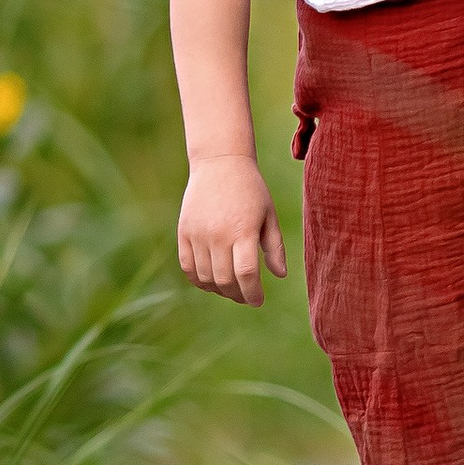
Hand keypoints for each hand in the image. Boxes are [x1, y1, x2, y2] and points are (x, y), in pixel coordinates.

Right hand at [177, 157, 286, 304]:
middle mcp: (218, 235)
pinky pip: (188, 266)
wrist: (220, 164)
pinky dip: (199, 280)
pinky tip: (211, 282)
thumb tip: (280, 276)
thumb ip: (275, 247)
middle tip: (246, 297)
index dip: (252, 292)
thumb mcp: (269, 215)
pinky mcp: (184, 232)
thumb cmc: (251, 190)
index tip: (258, 300)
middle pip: (225, 280)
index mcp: (243, 231)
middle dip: (237, 295)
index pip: (246, 273)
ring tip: (231, 289)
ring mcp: (198, 234)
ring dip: (219, 290)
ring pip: (205, 277)